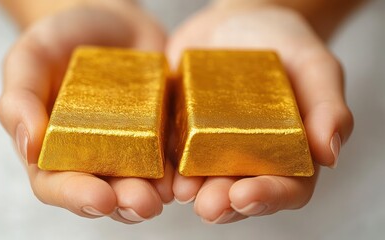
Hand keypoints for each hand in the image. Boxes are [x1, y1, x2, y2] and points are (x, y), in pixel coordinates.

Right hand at [0, 4, 173, 223]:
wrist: (108, 22)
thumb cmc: (62, 40)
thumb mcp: (30, 58)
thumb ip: (19, 99)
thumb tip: (29, 146)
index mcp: (53, 148)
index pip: (57, 184)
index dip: (76, 196)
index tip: (98, 198)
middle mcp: (92, 156)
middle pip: (106, 192)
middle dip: (125, 202)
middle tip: (143, 202)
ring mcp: (130, 148)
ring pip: (141, 183)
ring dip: (156, 193)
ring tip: (168, 192)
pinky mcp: (161, 134)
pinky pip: (171, 157)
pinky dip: (180, 169)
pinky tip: (188, 173)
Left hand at [167, 3, 352, 222]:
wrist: (238, 23)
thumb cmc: (284, 44)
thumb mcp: (313, 66)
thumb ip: (327, 106)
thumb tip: (330, 152)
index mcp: (287, 152)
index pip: (287, 187)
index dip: (269, 197)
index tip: (246, 195)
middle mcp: (248, 157)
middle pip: (238, 192)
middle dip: (223, 202)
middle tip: (209, 205)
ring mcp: (212, 146)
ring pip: (202, 179)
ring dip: (192, 190)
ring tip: (182, 190)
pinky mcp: (182, 130)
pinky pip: (170, 150)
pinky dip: (165, 163)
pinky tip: (159, 168)